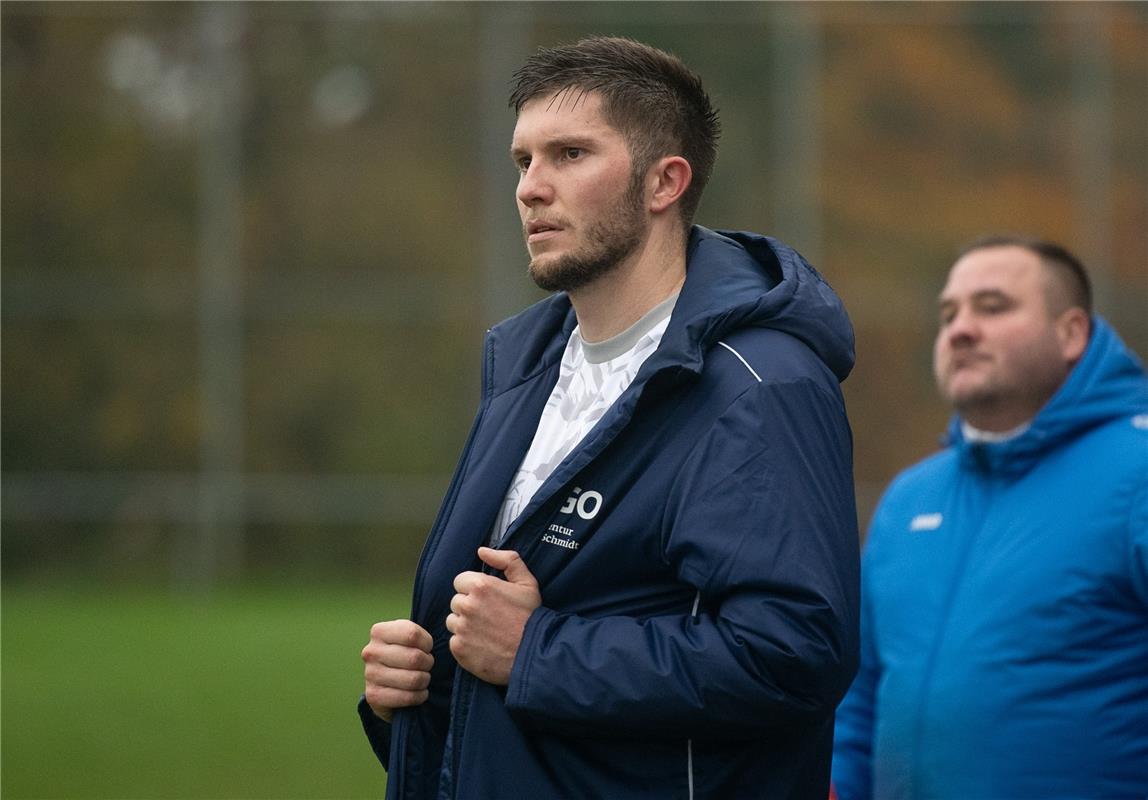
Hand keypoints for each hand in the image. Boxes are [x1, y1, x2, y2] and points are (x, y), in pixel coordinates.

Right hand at [361, 619, 433, 722]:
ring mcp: (370, 674)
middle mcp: (371, 651)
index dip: (427, 643)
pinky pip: (408, 697)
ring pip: (413, 679)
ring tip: (422, 677)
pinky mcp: (374, 695)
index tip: (426, 648)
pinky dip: (419, 696)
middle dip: (428, 663)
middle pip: (414, 658)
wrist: (383, 682)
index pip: (412, 634)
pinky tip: (419, 692)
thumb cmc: (402, 652)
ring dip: (424, 680)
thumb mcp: (406, 636)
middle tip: (426, 665)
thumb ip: (417, 632)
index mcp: (379, 631)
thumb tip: (443, 630)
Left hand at [446, 547, 541, 684]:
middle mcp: (467, 606)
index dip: (473, 589)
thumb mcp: (527, 582)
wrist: (534, 653)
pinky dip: (465, 643)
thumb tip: (482, 551)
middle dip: (469, 607)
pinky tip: (482, 645)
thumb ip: (506, 560)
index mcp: (480, 586)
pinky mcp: (459, 649)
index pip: (460, 581)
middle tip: (489, 616)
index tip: (487, 599)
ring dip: (465, 625)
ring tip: (486, 631)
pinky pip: (454, 641)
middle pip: (456, 601)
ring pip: (453, 622)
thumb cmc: (531, 617)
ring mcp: (461, 628)